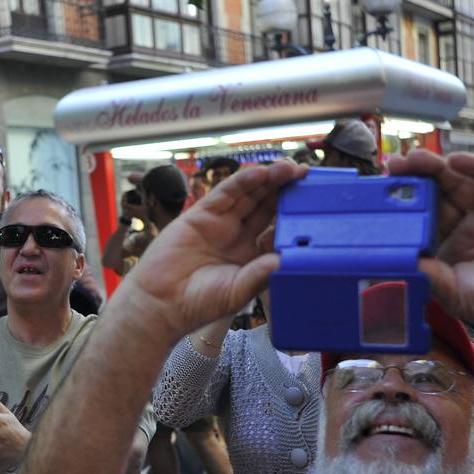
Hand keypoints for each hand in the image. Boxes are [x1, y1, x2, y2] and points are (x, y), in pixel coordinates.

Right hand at [122, 159, 305, 340]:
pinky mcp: (200, 216)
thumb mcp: (236, 292)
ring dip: (268, 180)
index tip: (314, 204)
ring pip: (249, 195)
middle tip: (305, 174)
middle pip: (266, 206)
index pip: (278, 229)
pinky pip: (225, 194)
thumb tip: (282, 260)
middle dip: (285, 189)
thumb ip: (259, 275)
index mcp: (251, 256)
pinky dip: (241, 182)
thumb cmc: (197, 305)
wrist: (159, 304)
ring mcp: (220, 224)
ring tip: (288, 168)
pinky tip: (259, 173)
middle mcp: (238, 237)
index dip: (294, 215)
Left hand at [388, 151, 473, 356]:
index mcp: (445, 244)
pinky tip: (458, 161)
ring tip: (418, 158)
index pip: (420, 215)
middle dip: (416, 176)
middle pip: (437, 193)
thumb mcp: (452, 292)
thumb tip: (400, 262)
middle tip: (394, 164)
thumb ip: (429, 275)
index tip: (382, 189)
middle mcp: (464, 225)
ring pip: (460, 183)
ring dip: (439, 167)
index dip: (404, 201)